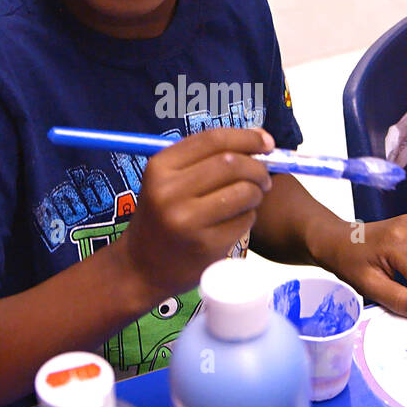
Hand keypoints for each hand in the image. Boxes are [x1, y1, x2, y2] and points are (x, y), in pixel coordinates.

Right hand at [114, 126, 273, 300]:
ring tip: (251, 198)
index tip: (266, 142)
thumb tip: (260, 139)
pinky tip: (237, 220)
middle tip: (263, 177)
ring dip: (257, 193)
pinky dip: (249, 216)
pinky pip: (244, 220)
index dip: (246, 137)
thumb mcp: (167, 181)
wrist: (140, 268)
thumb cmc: (161, 217)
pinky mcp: (205, 245)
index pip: (213, 140)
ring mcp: (187, 221)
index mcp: (159, 167)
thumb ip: (206, 158)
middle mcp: (169, 192)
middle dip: (257, 168)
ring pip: (244, 192)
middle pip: (232, 164)